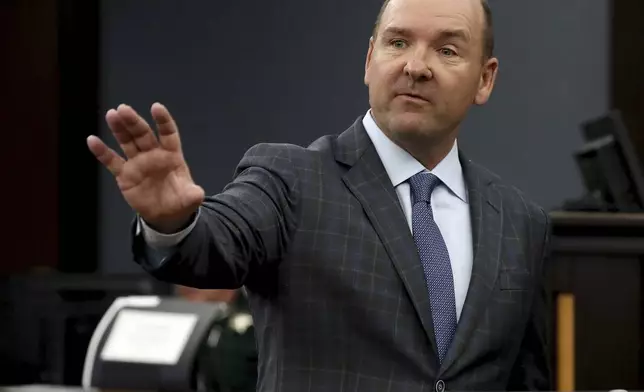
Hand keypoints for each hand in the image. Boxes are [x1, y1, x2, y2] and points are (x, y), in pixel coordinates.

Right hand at [87, 103, 204, 232]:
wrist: (166, 215)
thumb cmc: (180, 200)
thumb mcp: (190, 198)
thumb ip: (193, 195)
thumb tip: (197, 195)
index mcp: (171, 155)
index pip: (168, 134)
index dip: (163, 121)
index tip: (156, 107)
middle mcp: (153, 155)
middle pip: (143, 134)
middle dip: (134, 122)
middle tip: (123, 109)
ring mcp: (138, 163)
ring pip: (127, 142)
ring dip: (119, 129)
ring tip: (112, 115)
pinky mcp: (124, 175)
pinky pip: (111, 161)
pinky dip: (102, 151)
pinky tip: (92, 140)